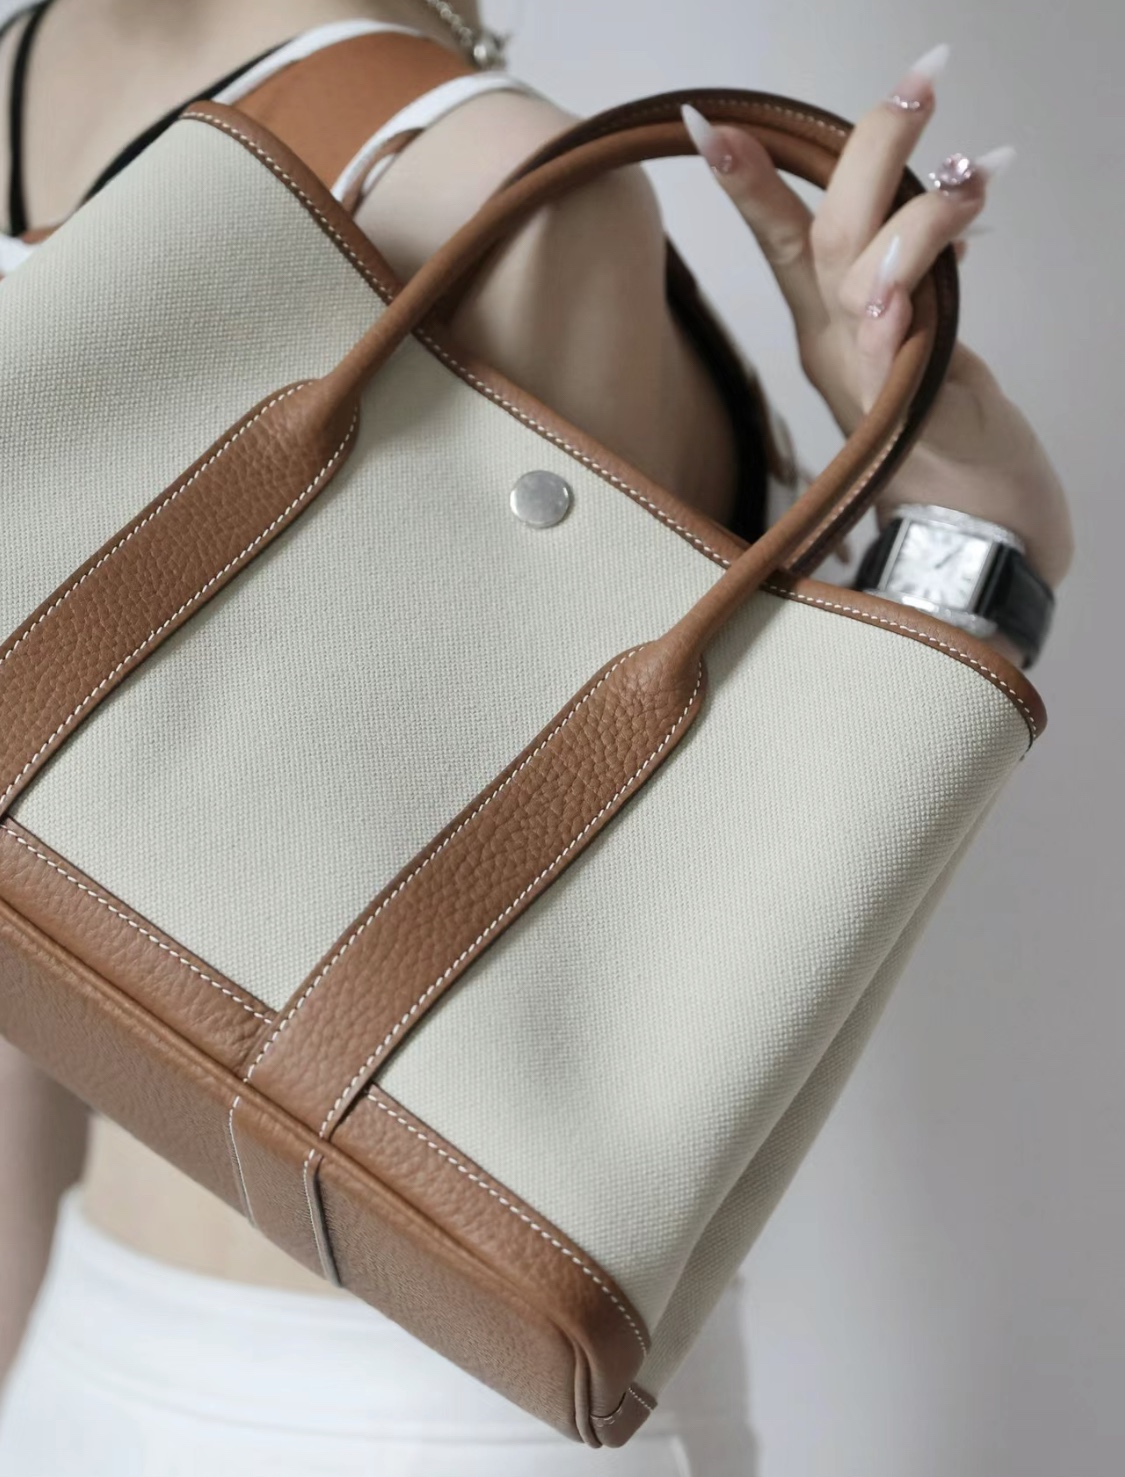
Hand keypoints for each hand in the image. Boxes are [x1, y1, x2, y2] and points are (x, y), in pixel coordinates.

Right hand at [680, 46, 1074, 600]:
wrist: (980, 531)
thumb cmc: (952, 436)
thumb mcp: (917, 340)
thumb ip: (905, 278)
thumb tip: (926, 194)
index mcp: (833, 330)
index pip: (782, 238)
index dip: (747, 179)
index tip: (706, 120)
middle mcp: (840, 350)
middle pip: (825, 238)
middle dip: (863, 153)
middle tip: (920, 83)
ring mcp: (871, 386)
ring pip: (866, 283)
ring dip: (913, 221)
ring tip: (972, 177)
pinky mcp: (914, 419)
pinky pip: (894, 359)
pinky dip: (898, 314)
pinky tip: (915, 281)